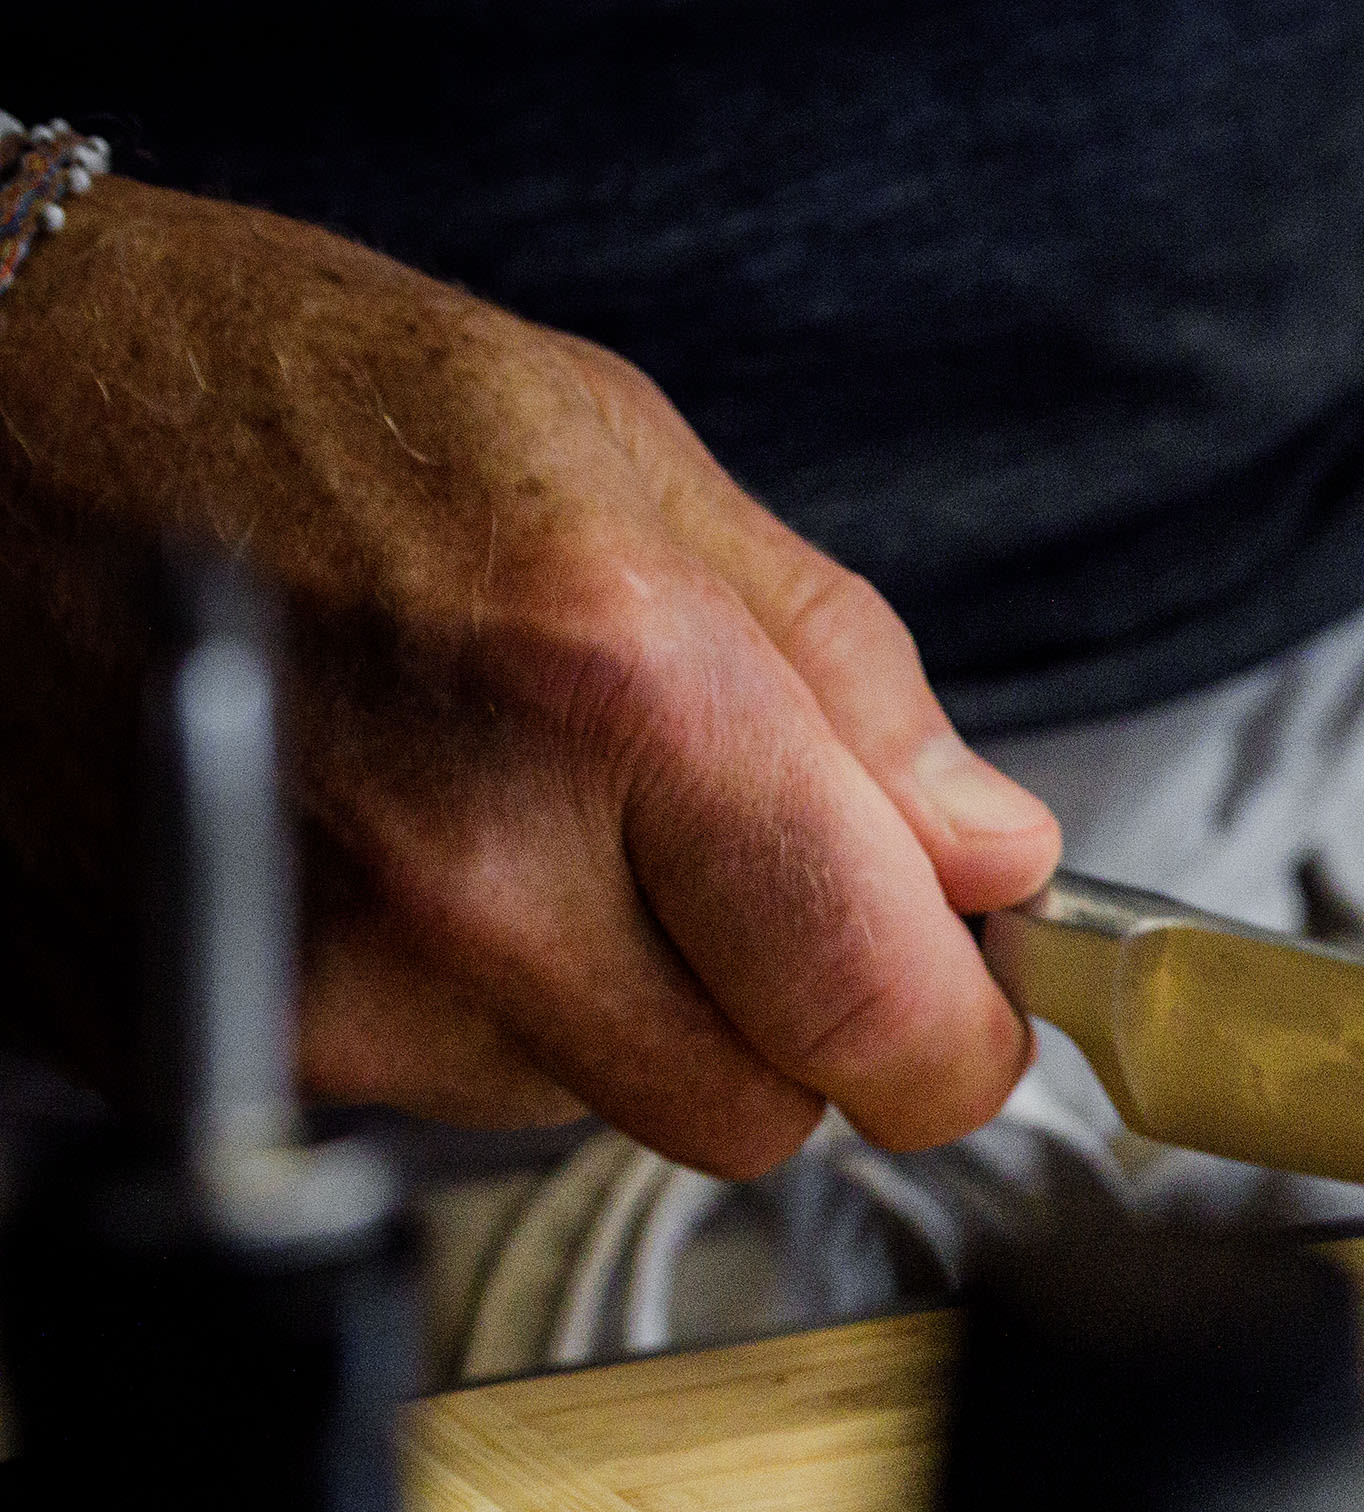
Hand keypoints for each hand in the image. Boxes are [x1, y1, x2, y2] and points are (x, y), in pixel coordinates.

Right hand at [0, 180, 1057, 1173]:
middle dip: (777, 1014)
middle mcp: (474, 870)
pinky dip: (458, 1009)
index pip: (886, 1020)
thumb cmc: (275, 399)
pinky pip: (440, 1102)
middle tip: (719, 870)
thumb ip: (850, 688)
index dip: (950, 1032)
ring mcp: (332, 981)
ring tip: (505, 808)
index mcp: (620, 694)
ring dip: (606, 1003)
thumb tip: (991, 857)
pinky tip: (390, 849)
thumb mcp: (627, 458)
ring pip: (597, 1110)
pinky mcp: (224, 1045)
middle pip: (756, 1112)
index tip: (954, 998)